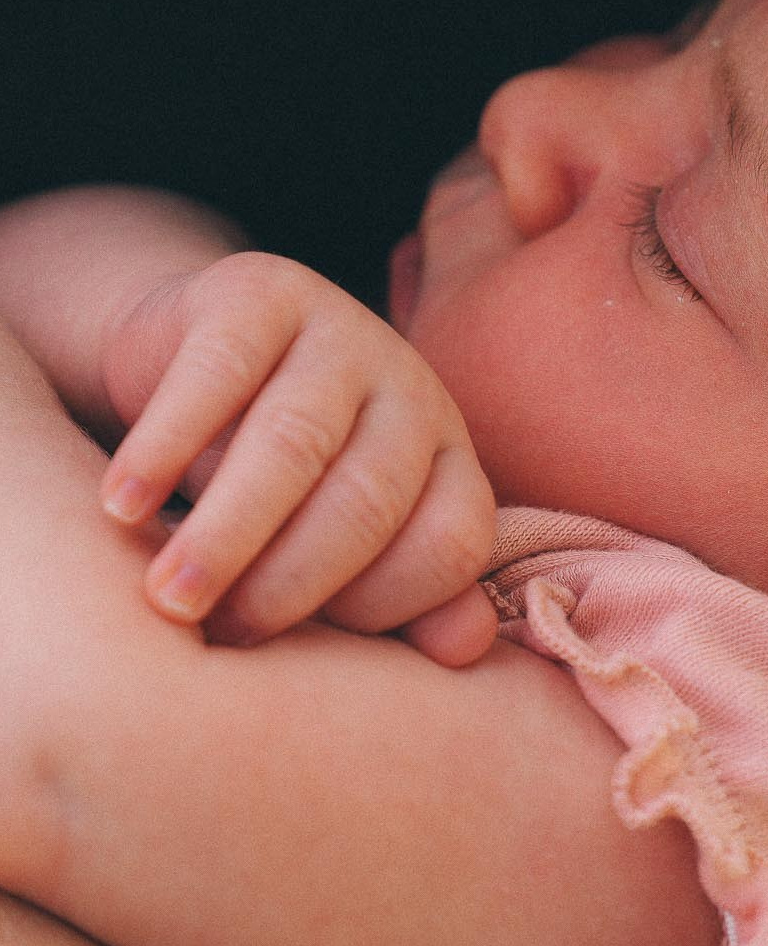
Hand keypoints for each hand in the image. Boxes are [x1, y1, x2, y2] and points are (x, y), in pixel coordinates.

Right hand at [96, 251, 497, 654]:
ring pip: (295, 441)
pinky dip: (165, 447)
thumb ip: (404, 602)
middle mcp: (412, 392)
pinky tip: (124, 506)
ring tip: (168, 596)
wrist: (193, 360)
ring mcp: (342, 333)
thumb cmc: (278, 489)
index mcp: (450, 462)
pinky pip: (217, 373)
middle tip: (216, 635)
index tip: (299, 654)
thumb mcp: (341, 550)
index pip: (449, 543)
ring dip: (229, 529)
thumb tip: (465, 649)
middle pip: (370, 498)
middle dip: (291, 581)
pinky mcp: (262, 290)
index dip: (381, 608)